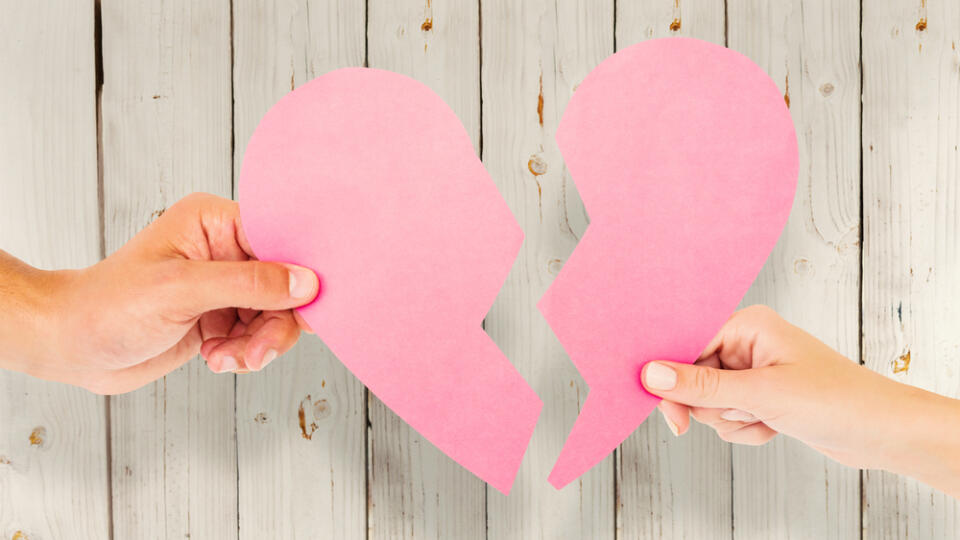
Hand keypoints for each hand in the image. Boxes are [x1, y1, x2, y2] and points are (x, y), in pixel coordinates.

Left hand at [1, 192, 318, 393]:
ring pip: (276, 315)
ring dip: (258, 344)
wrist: (71, 346)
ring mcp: (224, 286)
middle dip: (275, 322)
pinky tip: (216, 357)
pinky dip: (244, 354)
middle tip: (258, 350)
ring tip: (227, 358)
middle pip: (285, 284)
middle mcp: (225, 250)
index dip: (300, 270)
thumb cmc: (107, 306)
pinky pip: (258, 336)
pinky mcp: (221, 317)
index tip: (312, 303)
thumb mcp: (181, 291)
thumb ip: (248, 284)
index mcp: (215, 223)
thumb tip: (305, 281)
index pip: (280, 238)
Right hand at [642, 305, 959, 496]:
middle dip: (713, 406)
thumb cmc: (836, 400)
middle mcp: (747, 342)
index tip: (667, 407)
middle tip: (739, 416)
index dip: (672, 376)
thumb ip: (702, 387)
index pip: (685, 343)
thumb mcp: (761, 394)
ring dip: (733, 420)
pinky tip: (774, 428)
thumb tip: (651, 375)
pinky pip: (727, 417)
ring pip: (709, 402)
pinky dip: (746, 429)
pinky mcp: (760, 397)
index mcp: (747, 323)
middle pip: (692, 376)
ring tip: (768, 419)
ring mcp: (753, 371)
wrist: (882, 432)